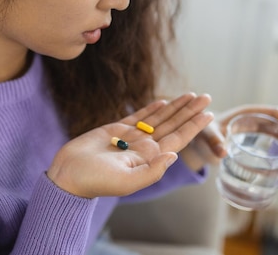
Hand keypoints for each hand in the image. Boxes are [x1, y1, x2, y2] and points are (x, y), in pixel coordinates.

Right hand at [46, 92, 212, 197]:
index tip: (208, 113)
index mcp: (150, 159)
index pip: (178, 139)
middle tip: (206, 96)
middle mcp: (144, 147)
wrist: (68, 175)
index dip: (194, 126)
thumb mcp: (127, 181)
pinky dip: (151, 109)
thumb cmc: (95, 181)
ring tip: (190, 95)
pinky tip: (164, 102)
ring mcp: (131, 138)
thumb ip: (152, 170)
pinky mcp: (115, 129)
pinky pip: (139, 117)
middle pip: (173, 125)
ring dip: (175, 106)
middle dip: (190, 111)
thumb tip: (174, 155)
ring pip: (159, 118)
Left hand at [181, 104, 277, 171]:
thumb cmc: (201, 133)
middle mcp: (253, 122)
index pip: (273, 112)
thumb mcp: (206, 134)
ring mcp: (254, 134)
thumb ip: (213, 140)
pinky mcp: (253, 146)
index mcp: (246, 114)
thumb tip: (222, 152)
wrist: (197, 142)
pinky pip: (271, 149)